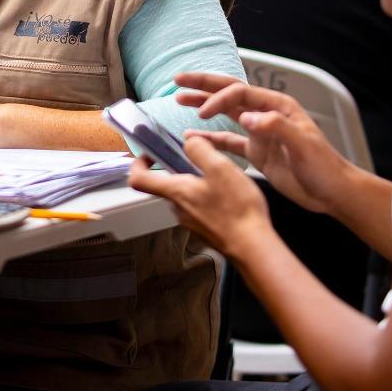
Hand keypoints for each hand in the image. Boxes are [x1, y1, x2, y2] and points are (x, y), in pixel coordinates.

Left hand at [128, 136, 270, 259]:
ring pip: (186, 196)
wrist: (253, 247)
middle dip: (181, 169)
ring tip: (223, 178)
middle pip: (167, 185)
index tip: (152, 153)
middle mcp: (178, 209)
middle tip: (204, 160)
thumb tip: (187, 142)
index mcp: (176, 192)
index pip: (138, 179)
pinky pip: (199, 207)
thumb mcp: (220, 168)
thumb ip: (200, 150)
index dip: (138, 163)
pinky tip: (230, 196)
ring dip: (198, 183)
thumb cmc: (236, 208)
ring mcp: (191, 222)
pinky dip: (209, 197)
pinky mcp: (205, 230)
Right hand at [173, 72, 351, 215]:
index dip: (218, 100)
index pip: (240, 93)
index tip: (202, 115)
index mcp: (277, 107)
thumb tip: (247, 116)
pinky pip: (228, 142)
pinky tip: (193, 138)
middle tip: (179, 81)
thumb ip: (276, 127)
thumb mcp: (304, 145)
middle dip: (204, 86)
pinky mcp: (257, 152)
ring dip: (203, 106)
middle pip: (229, 93)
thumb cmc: (325, 167)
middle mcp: (266, 115)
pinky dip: (210, 139)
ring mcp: (260, 133)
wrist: (332, 192)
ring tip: (180, 100)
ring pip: (226, 114)